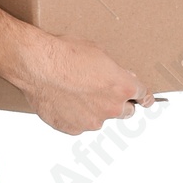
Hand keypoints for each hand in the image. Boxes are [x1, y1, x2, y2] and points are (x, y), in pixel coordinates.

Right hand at [14, 30, 151, 135]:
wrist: (37, 65)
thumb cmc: (65, 54)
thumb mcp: (98, 53)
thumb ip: (114, 71)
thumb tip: (118, 77)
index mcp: (123, 87)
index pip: (144, 96)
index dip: (142, 96)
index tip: (144, 99)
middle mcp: (112, 108)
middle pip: (126, 112)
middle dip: (118, 104)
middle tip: (101, 93)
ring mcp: (92, 121)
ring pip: (99, 119)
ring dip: (92, 110)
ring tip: (73, 94)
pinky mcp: (72, 129)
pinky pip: (78, 125)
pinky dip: (73, 116)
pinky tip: (62, 102)